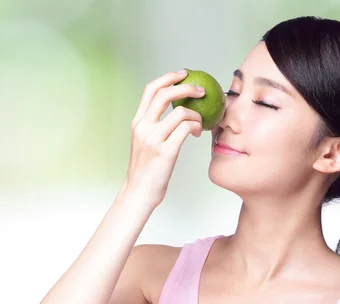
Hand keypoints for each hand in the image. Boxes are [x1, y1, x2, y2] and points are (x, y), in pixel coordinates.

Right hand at [121, 70, 204, 208]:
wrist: (139, 192)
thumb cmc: (147, 170)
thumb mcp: (145, 143)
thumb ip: (155, 127)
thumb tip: (176, 112)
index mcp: (137, 123)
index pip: (150, 90)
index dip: (168, 78)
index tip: (183, 74)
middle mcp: (143, 127)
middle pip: (164, 94)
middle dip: (187, 87)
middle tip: (202, 90)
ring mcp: (153, 139)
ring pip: (181, 112)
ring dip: (197, 115)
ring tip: (201, 123)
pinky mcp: (165, 151)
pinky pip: (186, 128)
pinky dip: (197, 126)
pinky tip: (198, 133)